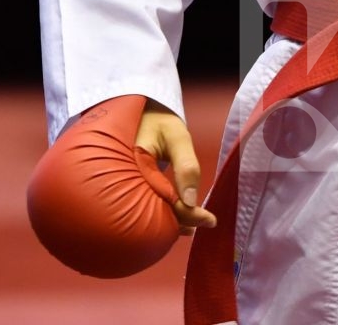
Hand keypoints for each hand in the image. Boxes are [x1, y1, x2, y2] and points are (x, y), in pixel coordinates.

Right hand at [134, 99, 217, 233]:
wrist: (142, 113)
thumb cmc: (159, 121)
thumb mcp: (177, 137)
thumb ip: (186, 166)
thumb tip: (191, 202)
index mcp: (135, 170)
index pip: (164, 202)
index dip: (188, 214)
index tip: (210, 220)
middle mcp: (127, 182)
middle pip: (153, 214)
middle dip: (180, 222)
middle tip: (206, 222)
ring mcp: (127, 185)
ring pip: (149, 212)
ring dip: (172, 220)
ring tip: (195, 223)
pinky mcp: (132, 186)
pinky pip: (147, 204)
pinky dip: (164, 211)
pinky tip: (179, 213)